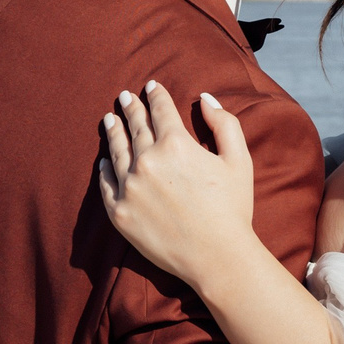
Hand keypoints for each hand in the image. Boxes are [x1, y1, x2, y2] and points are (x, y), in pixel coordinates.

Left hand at [97, 83, 259, 287]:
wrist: (217, 257)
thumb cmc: (232, 208)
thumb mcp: (239, 160)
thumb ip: (224, 123)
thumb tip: (205, 98)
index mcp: (176, 144)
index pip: (161, 110)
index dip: (156, 96)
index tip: (151, 86)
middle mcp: (148, 161)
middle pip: (135, 126)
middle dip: (131, 108)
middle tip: (124, 97)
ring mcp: (130, 187)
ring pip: (117, 151)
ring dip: (113, 132)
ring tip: (109, 120)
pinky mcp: (119, 212)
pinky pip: (106, 184)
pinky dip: (104, 169)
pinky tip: (104, 160)